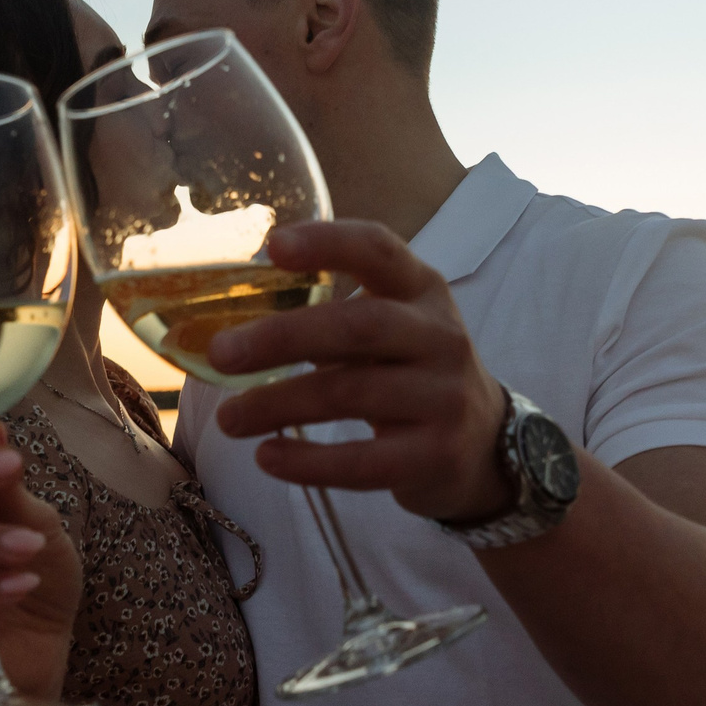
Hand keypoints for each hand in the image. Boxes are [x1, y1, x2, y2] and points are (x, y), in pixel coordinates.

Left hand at [209, 220, 511, 523]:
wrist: (484, 447)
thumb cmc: (411, 375)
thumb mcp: (391, 329)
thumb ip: (331, 317)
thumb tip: (226, 323)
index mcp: (422, 290)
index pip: (379, 250)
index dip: (327, 243)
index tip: (272, 245)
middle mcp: (441, 336)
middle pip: (359, 326)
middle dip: (282, 338)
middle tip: (220, 354)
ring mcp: (445, 397)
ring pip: (352, 393)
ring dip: (278, 404)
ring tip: (228, 420)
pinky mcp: (438, 455)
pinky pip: (364, 461)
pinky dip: (308, 462)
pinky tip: (266, 457)